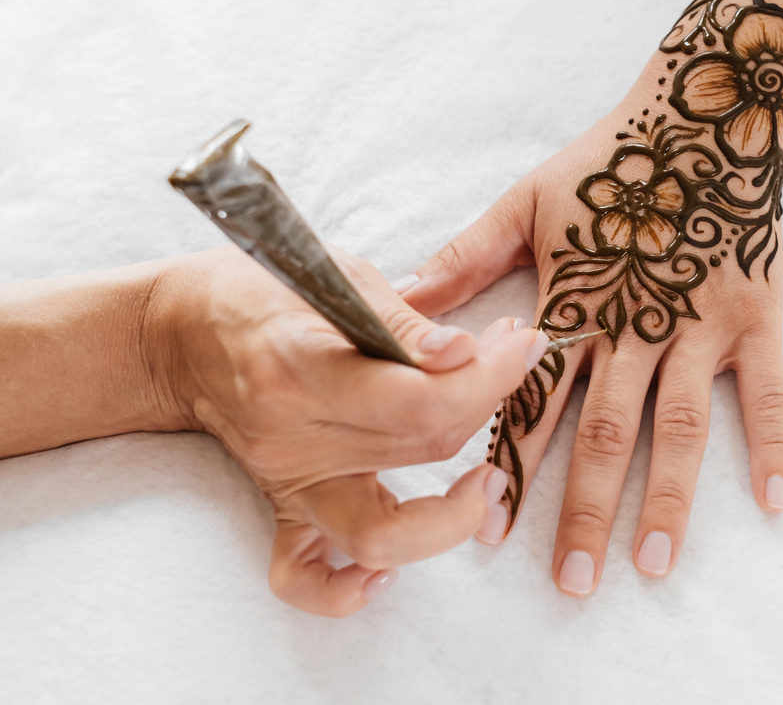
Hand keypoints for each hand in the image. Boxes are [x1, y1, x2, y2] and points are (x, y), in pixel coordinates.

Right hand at [149, 246, 547, 614]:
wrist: (179, 332)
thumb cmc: (264, 290)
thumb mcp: (337, 274)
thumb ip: (404, 322)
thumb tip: (466, 354)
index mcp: (301, 363)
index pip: (415, 400)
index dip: (487, 380)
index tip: (522, 346)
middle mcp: (291, 433)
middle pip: (418, 452)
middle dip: (488, 408)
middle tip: (513, 362)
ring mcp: (285, 480)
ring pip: (381, 530)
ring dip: (453, 515)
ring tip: (492, 480)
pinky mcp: (280, 506)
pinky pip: (300, 575)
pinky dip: (345, 590)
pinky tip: (390, 570)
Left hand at [403, 65, 782, 596]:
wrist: (704, 117)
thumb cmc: (612, 164)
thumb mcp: (526, 200)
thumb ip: (466, 257)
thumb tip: (402, 301)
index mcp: (576, 306)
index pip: (536, 400)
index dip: (512, 465)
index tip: (492, 528)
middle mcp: (637, 328)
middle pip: (606, 431)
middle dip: (584, 509)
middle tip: (573, 581)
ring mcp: (701, 327)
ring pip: (682, 426)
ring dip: (667, 497)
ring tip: (653, 562)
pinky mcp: (756, 318)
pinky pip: (770, 391)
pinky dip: (775, 445)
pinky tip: (774, 502)